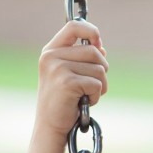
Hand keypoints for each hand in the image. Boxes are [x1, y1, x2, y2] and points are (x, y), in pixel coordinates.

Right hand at [35, 20, 108, 137]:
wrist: (51, 125)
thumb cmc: (64, 101)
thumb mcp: (71, 74)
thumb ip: (83, 59)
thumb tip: (101, 48)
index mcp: (51, 50)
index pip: (74, 26)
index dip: (92, 31)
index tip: (99, 44)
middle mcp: (51, 56)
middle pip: (94, 51)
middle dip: (102, 70)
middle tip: (91, 86)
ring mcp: (58, 68)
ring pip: (99, 69)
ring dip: (100, 86)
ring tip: (86, 95)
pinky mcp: (67, 82)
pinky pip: (97, 84)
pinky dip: (96, 96)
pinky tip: (84, 103)